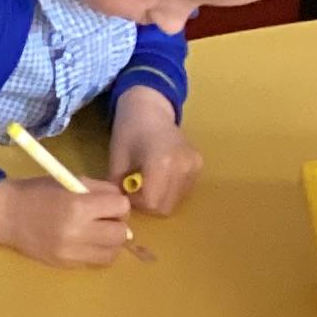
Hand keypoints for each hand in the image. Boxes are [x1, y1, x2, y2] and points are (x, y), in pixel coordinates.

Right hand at [0, 171, 133, 266]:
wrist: (6, 215)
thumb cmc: (37, 192)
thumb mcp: (70, 181)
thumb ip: (99, 190)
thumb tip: (121, 203)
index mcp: (79, 206)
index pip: (121, 207)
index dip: (118, 203)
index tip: (109, 202)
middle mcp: (78, 232)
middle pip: (120, 234)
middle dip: (118, 224)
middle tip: (106, 219)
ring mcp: (72, 252)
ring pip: (112, 254)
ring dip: (110, 242)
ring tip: (98, 232)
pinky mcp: (66, 265)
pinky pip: (95, 262)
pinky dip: (96, 252)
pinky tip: (85, 242)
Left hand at [106, 90, 200, 217]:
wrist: (151, 109)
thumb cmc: (129, 131)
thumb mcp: (116, 160)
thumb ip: (119, 187)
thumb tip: (123, 206)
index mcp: (162, 162)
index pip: (151, 203)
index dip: (136, 202)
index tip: (128, 188)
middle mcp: (183, 166)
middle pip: (165, 207)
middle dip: (148, 203)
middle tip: (137, 187)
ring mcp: (194, 166)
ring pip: (175, 202)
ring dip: (159, 198)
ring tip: (149, 179)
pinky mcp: (199, 165)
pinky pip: (183, 192)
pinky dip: (169, 190)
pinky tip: (161, 175)